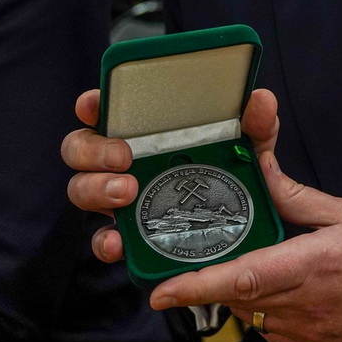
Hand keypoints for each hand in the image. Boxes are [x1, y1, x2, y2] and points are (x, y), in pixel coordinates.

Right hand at [64, 87, 279, 263]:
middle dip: (91, 150)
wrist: (247, 233)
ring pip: (82, 189)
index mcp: (148, 130)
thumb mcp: (252, 149)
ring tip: (126, 192)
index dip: (93, 104)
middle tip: (123, 156)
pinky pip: (103, 240)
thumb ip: (257, 124)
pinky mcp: (129, 235)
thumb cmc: (236, 176)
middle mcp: (125, 161)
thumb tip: (261, 99)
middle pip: (80, 147)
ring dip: (95, 189)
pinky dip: (105, 241)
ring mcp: (121, 198)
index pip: (108, 109)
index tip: (94, 105)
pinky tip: (120, 241)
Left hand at [150, 152, 341, 341]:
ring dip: (244, 294)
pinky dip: (265, 312)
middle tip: (211, 256)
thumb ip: (294, 196)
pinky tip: (288, 292)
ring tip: (270, 267)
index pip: (243, 277)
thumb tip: (259, 169)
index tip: (161, 292)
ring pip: (249, 316)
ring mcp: (306, 333)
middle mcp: (302, 304)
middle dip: (216, 279)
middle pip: (236, 297)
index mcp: (309, 264)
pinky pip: (270, 331)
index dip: (197, 286)